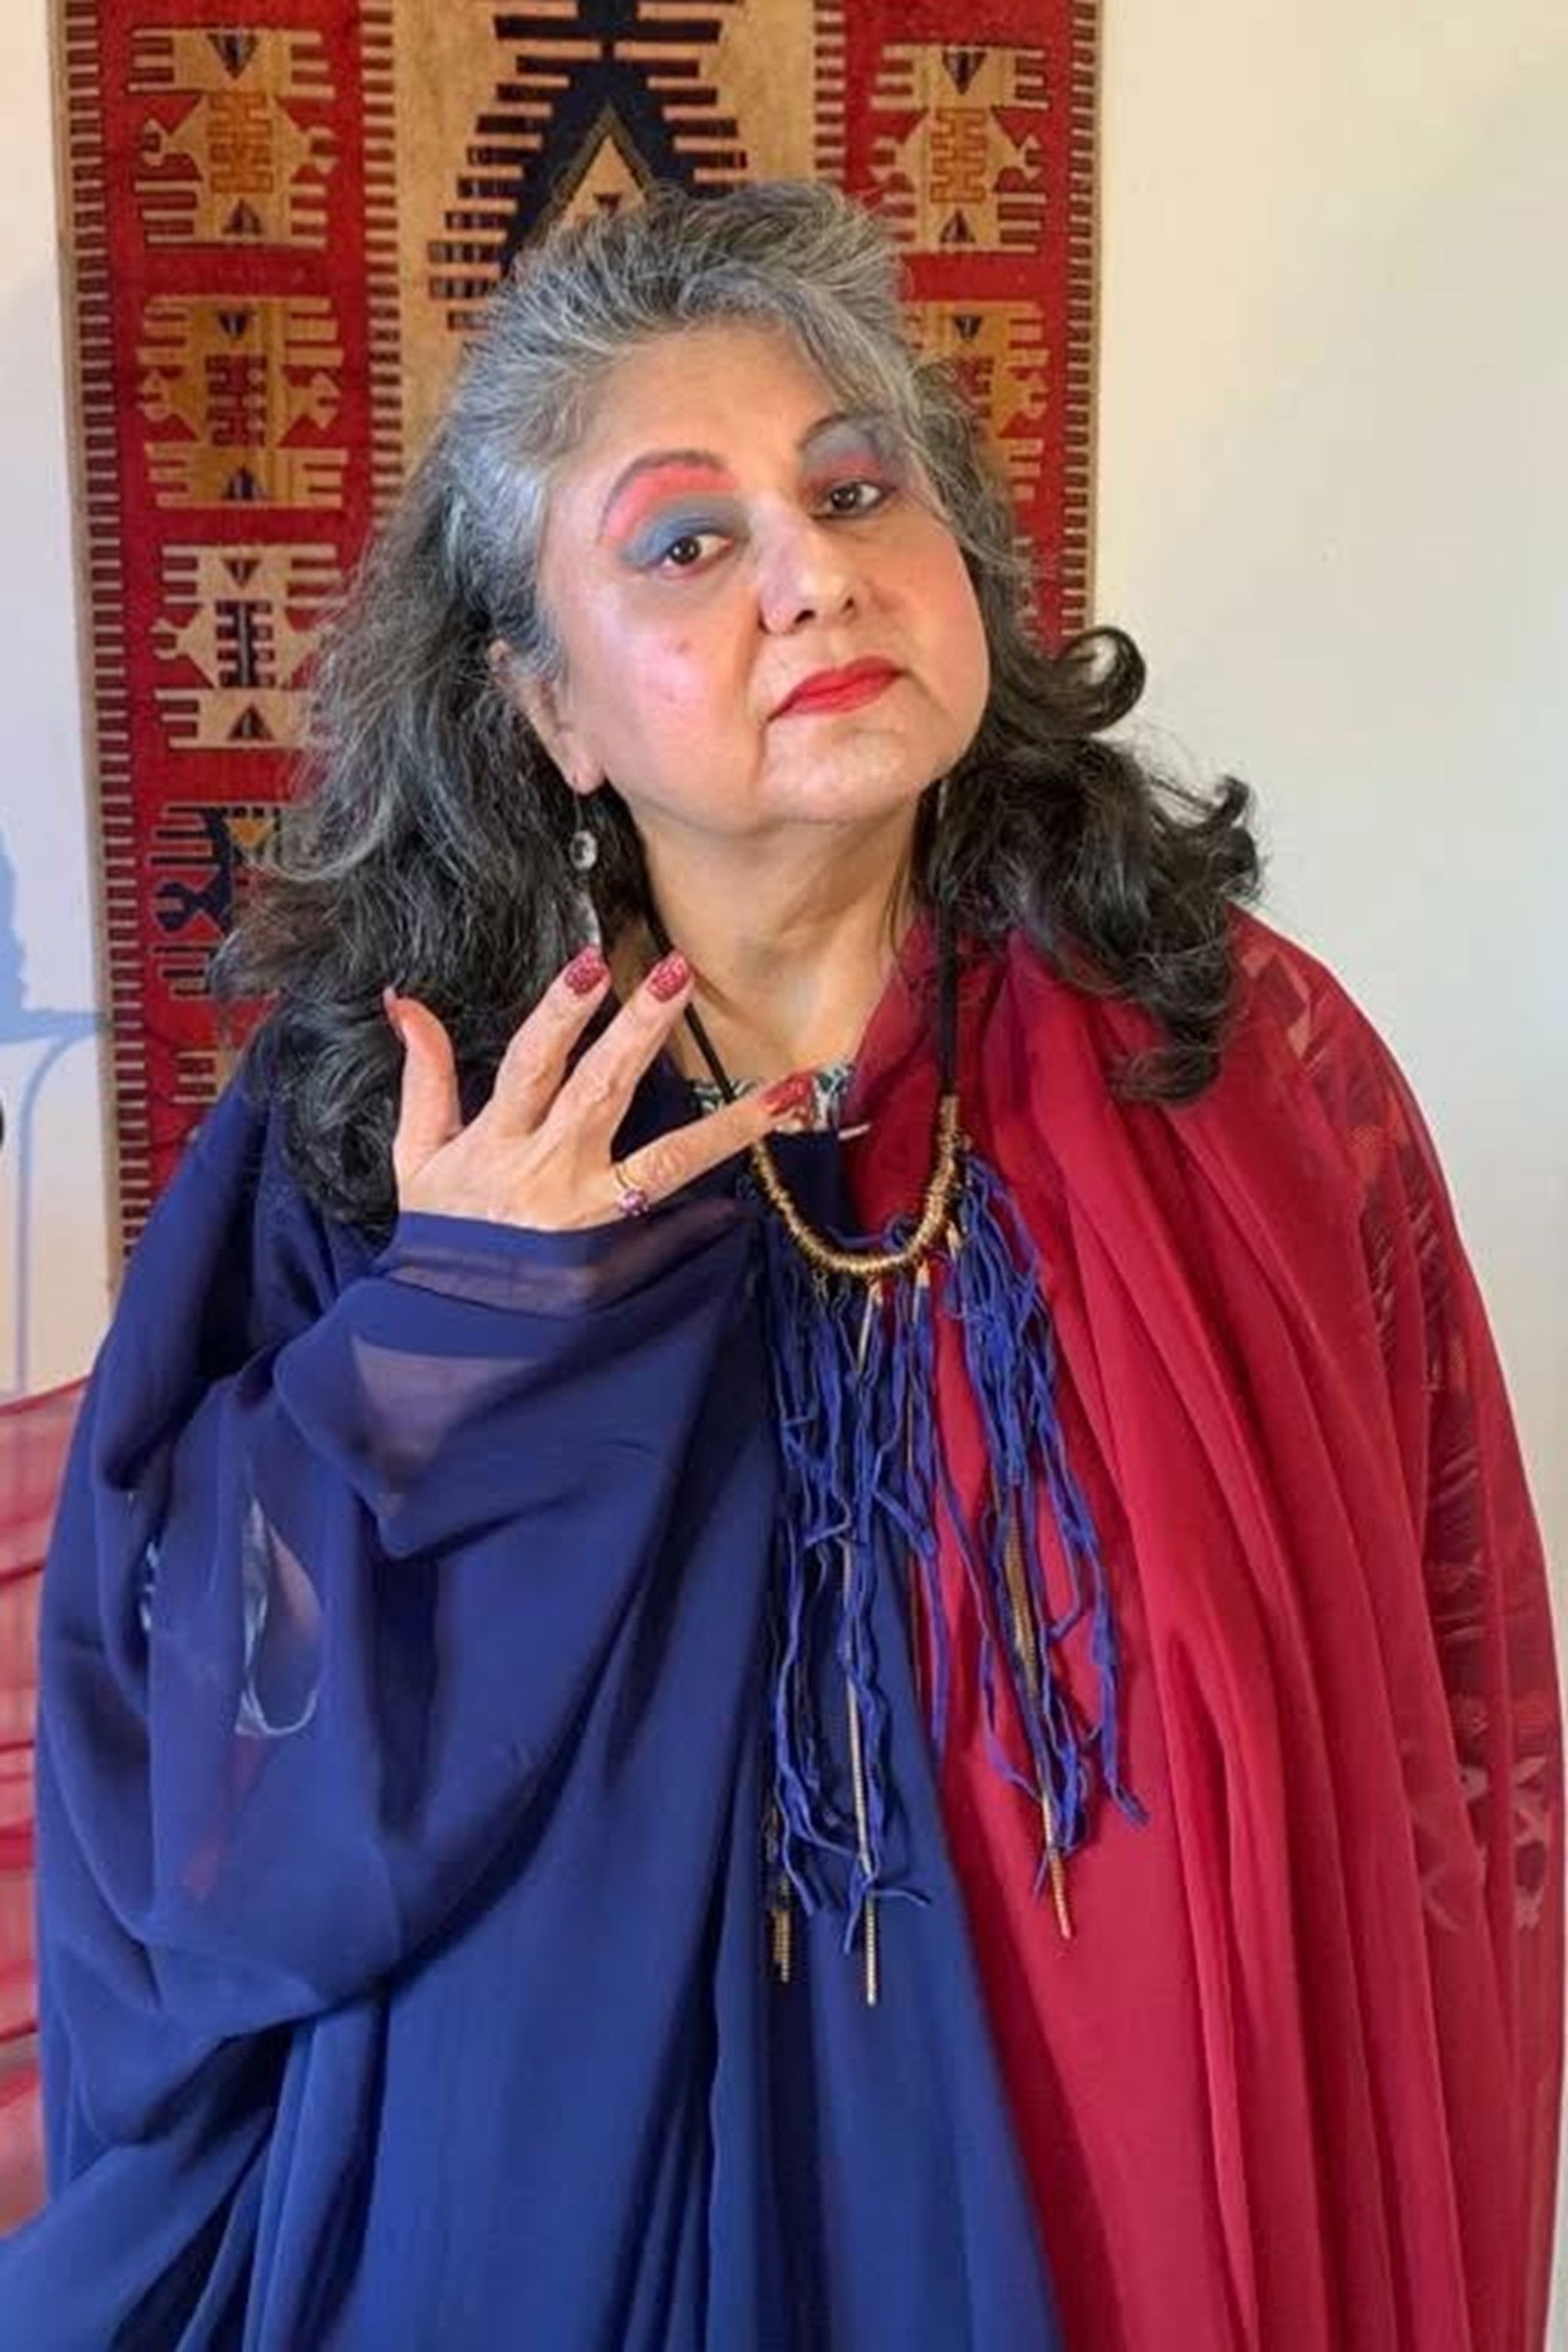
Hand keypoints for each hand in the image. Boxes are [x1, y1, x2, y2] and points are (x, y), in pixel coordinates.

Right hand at [384, 947, 813, 1231]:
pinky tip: (770, 1143)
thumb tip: (406, 1003)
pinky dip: (720, 1177)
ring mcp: (593, 1210)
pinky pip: (679, 1208)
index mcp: (497, 1142)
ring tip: (780, 1088)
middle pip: (601, 1090)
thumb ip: (424, 1077)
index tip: (591, 966)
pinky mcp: (621, 1243)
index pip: (530, 1065)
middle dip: (639, 1030)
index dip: (559, 1016)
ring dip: (725, 1120)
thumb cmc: (439, 1236)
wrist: (450, 1328)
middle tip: (677, 974)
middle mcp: (550, 1171)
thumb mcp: (416, 1158)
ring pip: (666, 1159)